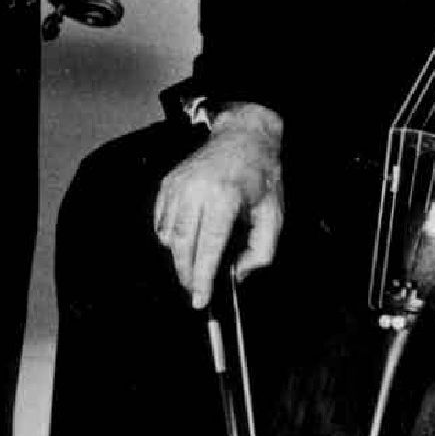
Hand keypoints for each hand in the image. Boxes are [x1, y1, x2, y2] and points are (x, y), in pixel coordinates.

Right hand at [152, 107, 285, 311]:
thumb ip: (261, 251)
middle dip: (186, 275)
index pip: (208, 248)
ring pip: (167, 237)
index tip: (200, 300)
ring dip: (178, 258)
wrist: (243, 135)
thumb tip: (239, 274)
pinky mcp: (168, 184)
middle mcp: (196, 191)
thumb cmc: (261, 174)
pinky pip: (161, 222)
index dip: (203, 278)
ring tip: (194, 265)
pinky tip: (187, 241)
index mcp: (224, 197)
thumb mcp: (273, 214)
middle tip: (196, 290)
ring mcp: (178, 186)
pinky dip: (169, 238)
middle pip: (181, 246)